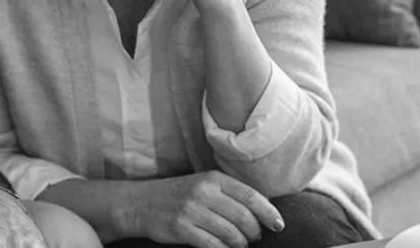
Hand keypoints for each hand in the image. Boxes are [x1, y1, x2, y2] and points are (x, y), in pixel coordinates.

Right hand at [122, 171, 283, 247]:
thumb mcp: (204, 184)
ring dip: (241, 243)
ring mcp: (191, 210)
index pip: (250, 195)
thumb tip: (264, 209)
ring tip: (241, 245)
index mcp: (213, 178)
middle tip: (256, 237)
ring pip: (230, 233)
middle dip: (255, 231)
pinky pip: (212, 244)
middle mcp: (204, 192)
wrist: (141, 203)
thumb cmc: (179, 195)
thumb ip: (229, 193)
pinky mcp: (181, 228)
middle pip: (243, 216)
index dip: (268, 212)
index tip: (278, 224)